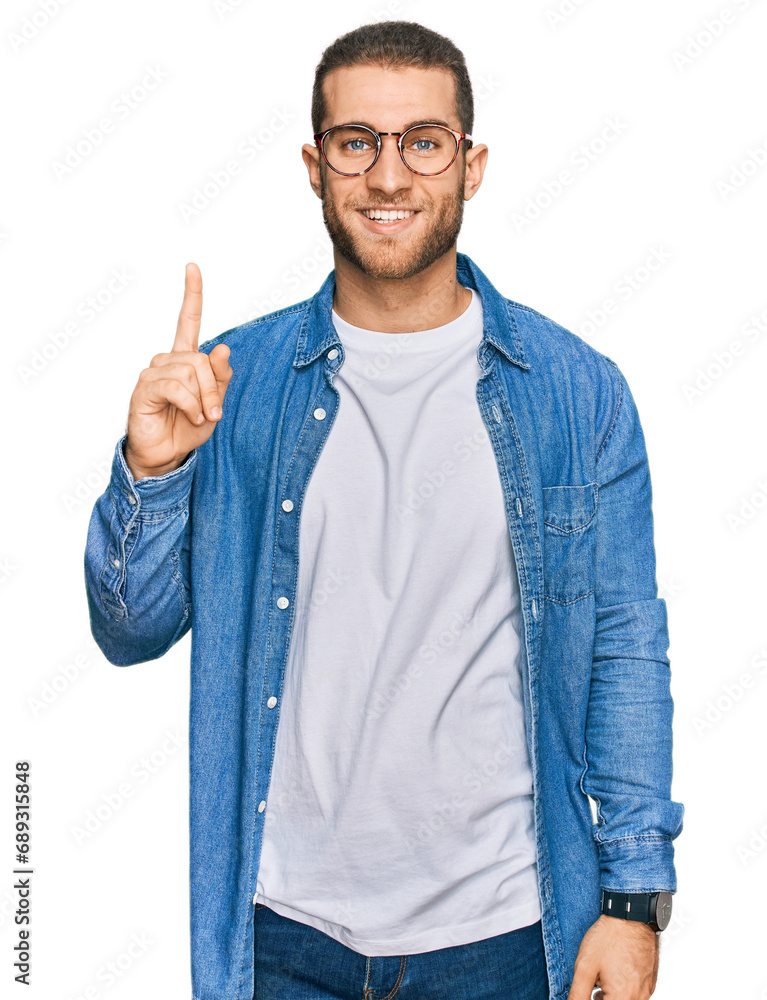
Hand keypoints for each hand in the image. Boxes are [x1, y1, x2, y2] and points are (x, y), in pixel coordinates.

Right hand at [124, 263, 232, 479]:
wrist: (167, 454)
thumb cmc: (188, 428)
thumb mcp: (214, 403)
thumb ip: (220, 378)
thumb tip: (223, 348)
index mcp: (185, 359)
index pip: (187, 320)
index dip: (192, 294)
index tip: (192, 267)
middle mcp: (167, 360)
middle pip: (201, 359)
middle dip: (213, 387)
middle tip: (214, 413)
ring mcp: (153, 372)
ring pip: (190, 373)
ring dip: (202, 400)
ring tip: (199, 417)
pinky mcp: (144, 388)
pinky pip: (176, 387)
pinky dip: (190, 405)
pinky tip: (189, 417)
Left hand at [567, 915, 658, 999]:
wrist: (631, 915)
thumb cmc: (609, 937)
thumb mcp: (585, 967)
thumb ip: (578, 994)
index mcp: (623, 998)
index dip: (592, 998)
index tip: (590, 991)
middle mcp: (639, 997)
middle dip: (603, 998)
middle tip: (594, 988)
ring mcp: (647, 989)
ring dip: (613, 995)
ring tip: (601, 979)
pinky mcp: (650, 981)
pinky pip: (636, 994)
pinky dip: (623, 989)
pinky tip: (614, 973)